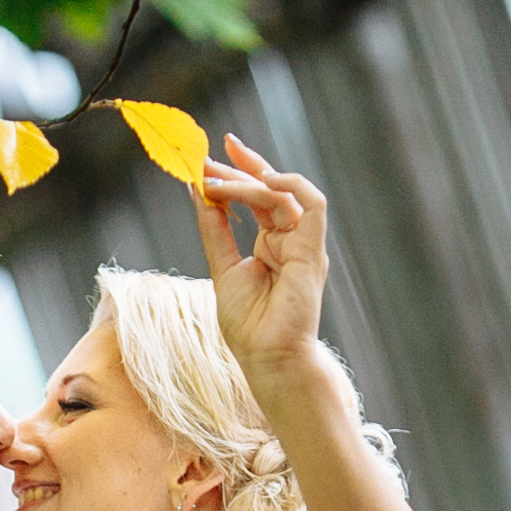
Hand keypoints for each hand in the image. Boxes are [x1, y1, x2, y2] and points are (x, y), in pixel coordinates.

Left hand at [190, 133, 330, 386]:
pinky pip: (312, 205)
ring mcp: (304, 244)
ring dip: (248, 182)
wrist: (267, 356)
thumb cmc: (248, 323)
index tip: (213, 153)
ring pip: (282, 195)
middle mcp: (292, 239)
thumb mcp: (222, 267)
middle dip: (240, 168)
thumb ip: (214, 229)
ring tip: (213, 180)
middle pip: (270, 189)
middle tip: (208, 157)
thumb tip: (197, 191)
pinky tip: (262, 180)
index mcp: (273, 244)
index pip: (260, 196)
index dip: (241, 171)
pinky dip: (289, 186)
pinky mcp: (313, 251)